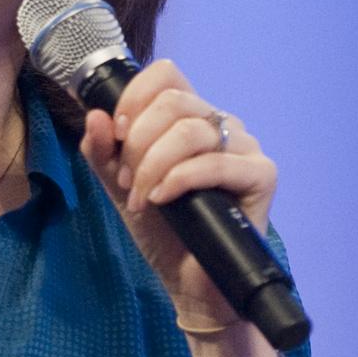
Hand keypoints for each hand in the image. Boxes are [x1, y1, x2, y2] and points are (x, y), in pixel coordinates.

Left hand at [80, 59, 276, 324]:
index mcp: (189, 118)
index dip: (133, 98)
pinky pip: (217, 162)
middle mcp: (221, 125)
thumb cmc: (161, 229)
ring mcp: (245, 148)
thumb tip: (95, 116)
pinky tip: (163, 200)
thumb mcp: (119, 185)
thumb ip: (102, 152)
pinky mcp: (262, 175)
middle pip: (174, 101)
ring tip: (142, 197)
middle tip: (128, 181)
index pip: (165, 74)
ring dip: (153, 165)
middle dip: (138, 142)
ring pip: (191, 130)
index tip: (117, 136)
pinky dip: (179, 180)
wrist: (189, 282)